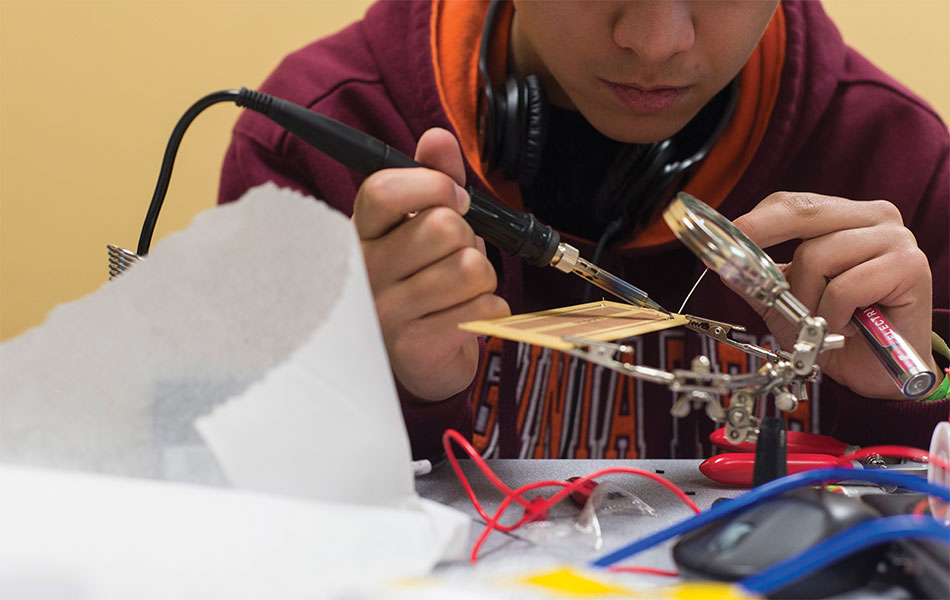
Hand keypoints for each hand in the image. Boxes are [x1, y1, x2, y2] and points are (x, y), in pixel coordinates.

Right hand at [353, 128, 510, 400]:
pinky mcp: (414, 345)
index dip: (432, 185)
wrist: (421, 360)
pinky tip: (466, 317)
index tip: (454, 199)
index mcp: (363, 234)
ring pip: (470, 267)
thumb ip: (434, 178)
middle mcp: (366, 272)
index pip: (385, 190)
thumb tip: (437, 137)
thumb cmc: (424, 283)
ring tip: (462, 290)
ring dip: (483, 278)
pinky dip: (491, 310)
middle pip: (442, 227)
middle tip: (454, 258)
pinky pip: (483, 308)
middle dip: (468, 240)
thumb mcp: (426, 225)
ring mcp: (385, 311)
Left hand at [732, 192, 938, 399]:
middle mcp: (875, 218)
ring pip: (817, 256)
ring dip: (807, 300)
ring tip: (824, 320)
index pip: (793, 204)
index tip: (725, 236)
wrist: (876, 373)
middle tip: (738, 263)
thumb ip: (759, 280)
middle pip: (803, 214)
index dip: (756, 220)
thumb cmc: (838, 331)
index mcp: (847, 217)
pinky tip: (847, 326)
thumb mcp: (786, 303)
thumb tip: (725, 263)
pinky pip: (843, 287)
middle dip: (762, 236)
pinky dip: (833, 314)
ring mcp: (895, 239)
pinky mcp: (909, 267)